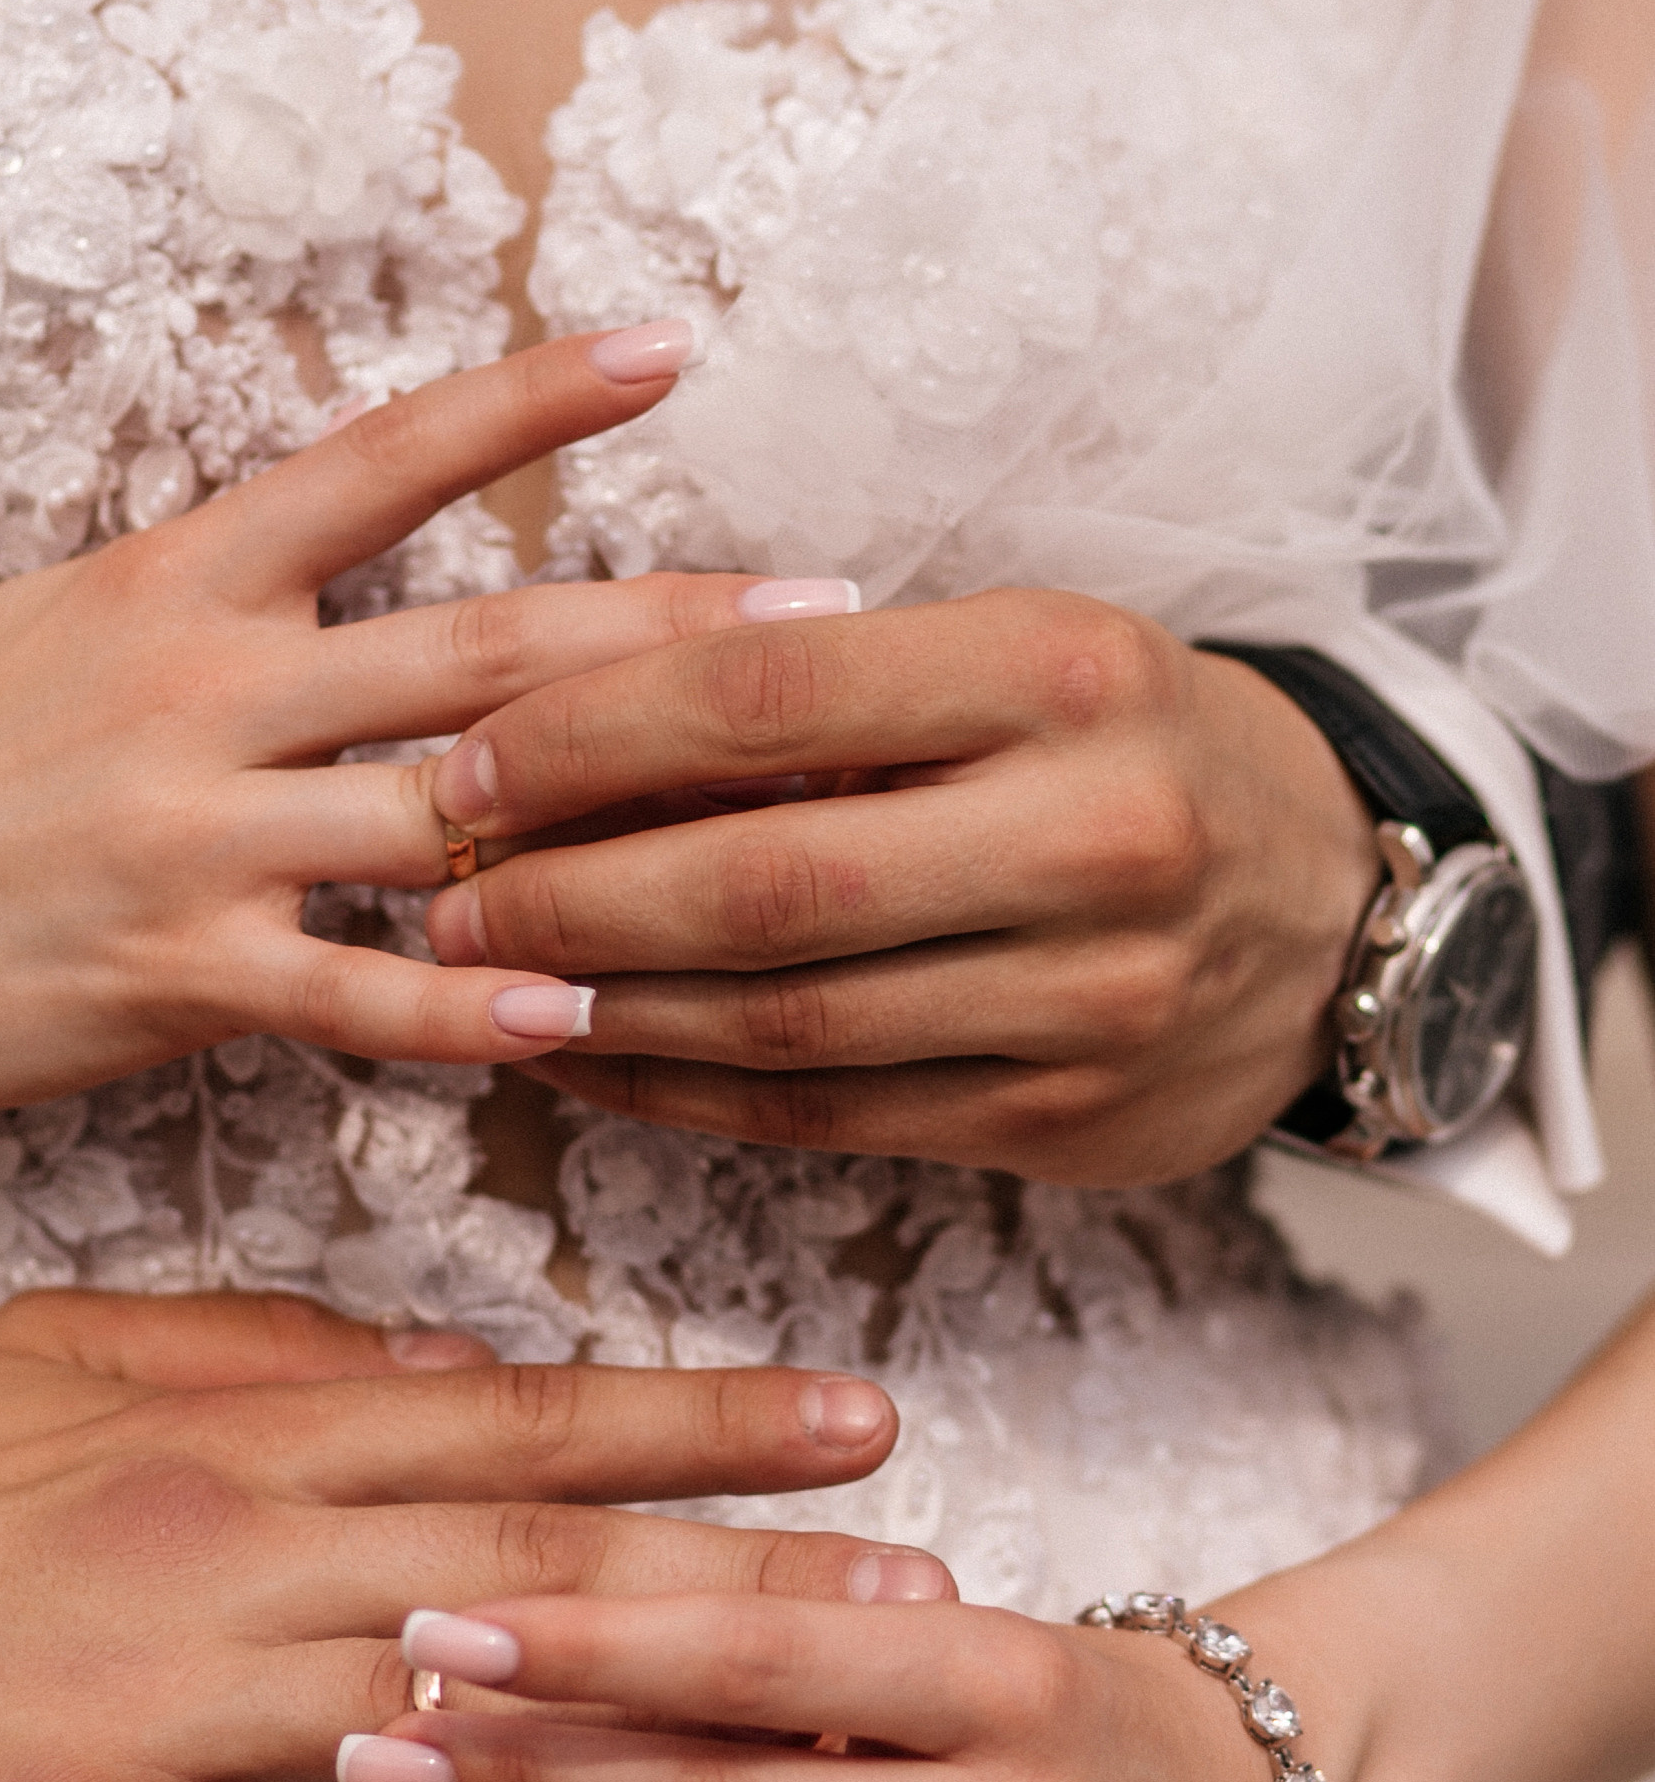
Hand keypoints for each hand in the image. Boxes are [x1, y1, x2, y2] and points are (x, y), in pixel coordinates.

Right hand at [0, 324, 757, 1138]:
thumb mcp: (60, 618)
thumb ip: (215, 580)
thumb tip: (337, 528)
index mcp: (183, 578)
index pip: (383, 460)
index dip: (531, 401)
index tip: (672, 345)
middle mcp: (206, 689)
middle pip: (481, 648)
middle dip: (667, 632)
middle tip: (828, 614)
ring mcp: (197, 834)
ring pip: (451, 819)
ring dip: (624, 824)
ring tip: (777, 824)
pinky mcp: (179, 973)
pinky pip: (363, 998)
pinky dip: (480, 1011)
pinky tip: (595, 1014)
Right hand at [0, 1286, 925, 1781]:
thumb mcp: (60, 1365)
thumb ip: (256, 1351)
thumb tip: (431, 1359)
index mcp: (237, 1432)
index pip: (517, 1416)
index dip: (702, 1423)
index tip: (861, 1420)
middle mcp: (237, 1556)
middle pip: (545, 1566)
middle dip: (755, 1580)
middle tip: (933, 1594)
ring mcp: (175, 1716)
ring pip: (464, 1727)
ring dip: (667, 1748)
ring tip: (832, 1763)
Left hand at [422, 587, 1378, 1183]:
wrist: (1336, 908)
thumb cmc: (1123, 750)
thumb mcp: (1013, 659)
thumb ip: (826, 697)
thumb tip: (562, 732)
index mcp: (1061, 671)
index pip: (765, 700)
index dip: (586, 738)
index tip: (465, 766)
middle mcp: (1091, 836)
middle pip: (763, 885)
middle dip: (571, 900)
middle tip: (445, 902)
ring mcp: (1089, 999)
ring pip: (786, 1022)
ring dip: (608, 1015)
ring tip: (488, 991)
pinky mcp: (1066, 1122)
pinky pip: (829, 1117)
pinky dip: (687, 1096)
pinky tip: (592, 1067)